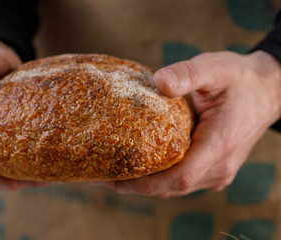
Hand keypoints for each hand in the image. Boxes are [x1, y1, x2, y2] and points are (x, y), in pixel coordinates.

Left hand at [103, 50, 280, 196]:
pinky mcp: (215, 168)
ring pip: (178, 188)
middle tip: (104, 177)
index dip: (148, 184)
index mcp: (219, 143)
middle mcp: (221, 165)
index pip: (181, 177)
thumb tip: (159, 81)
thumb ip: (188, 74)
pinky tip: (141, 169)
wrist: (267, 91)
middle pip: (174, 187)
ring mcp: (220, 170)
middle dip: (139, 186)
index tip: (117, 181)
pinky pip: (184, 181)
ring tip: (116, 175)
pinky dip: (161, 180)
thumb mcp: (215, 68)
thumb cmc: (239, 79)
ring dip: (148, 185)